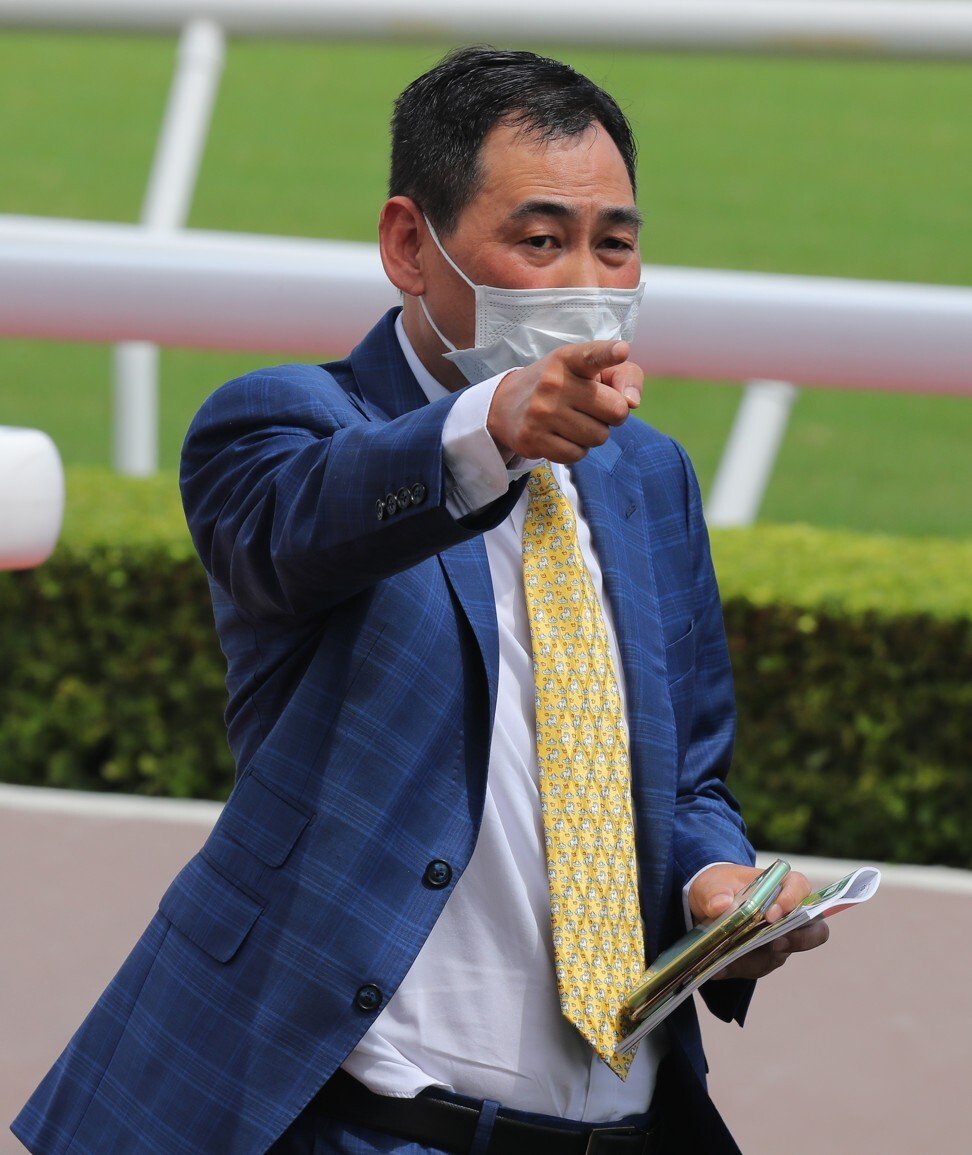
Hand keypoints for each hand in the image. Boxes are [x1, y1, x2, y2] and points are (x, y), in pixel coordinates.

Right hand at [486, 340, 643, 463]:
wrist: (507, 405)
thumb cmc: (564, 385)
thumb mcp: (591, 370)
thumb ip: (625, 376)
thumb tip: (632, 402)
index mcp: (568, 359)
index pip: (592, 355)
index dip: (609, 354)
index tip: (622, 351)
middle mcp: (553, 383)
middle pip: (616, 410)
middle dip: (613, 414)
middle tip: (594, 409)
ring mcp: (541, 412)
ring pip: (599, 436)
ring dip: (594, 434)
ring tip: (575, 421)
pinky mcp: (533, 438)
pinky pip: (577, 455)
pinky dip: (577, 450)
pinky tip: (562, 436)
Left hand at [688, 863, 829, 981]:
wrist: (706, 905)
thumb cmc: (717, 887)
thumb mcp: (710, 884)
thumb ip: (714, 892)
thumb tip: (721, 905)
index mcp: (779, 886)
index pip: (800, 888)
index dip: (793, 900)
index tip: (772, 914)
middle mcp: (787, 915)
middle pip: (814, 930)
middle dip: (800, 940)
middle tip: (774, 944)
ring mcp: (779, 939)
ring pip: (781, 954)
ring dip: (756, 958)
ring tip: (732, 958)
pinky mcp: (764, 958)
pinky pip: (757, 967)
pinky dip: (737, 967)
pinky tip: (719, 967)